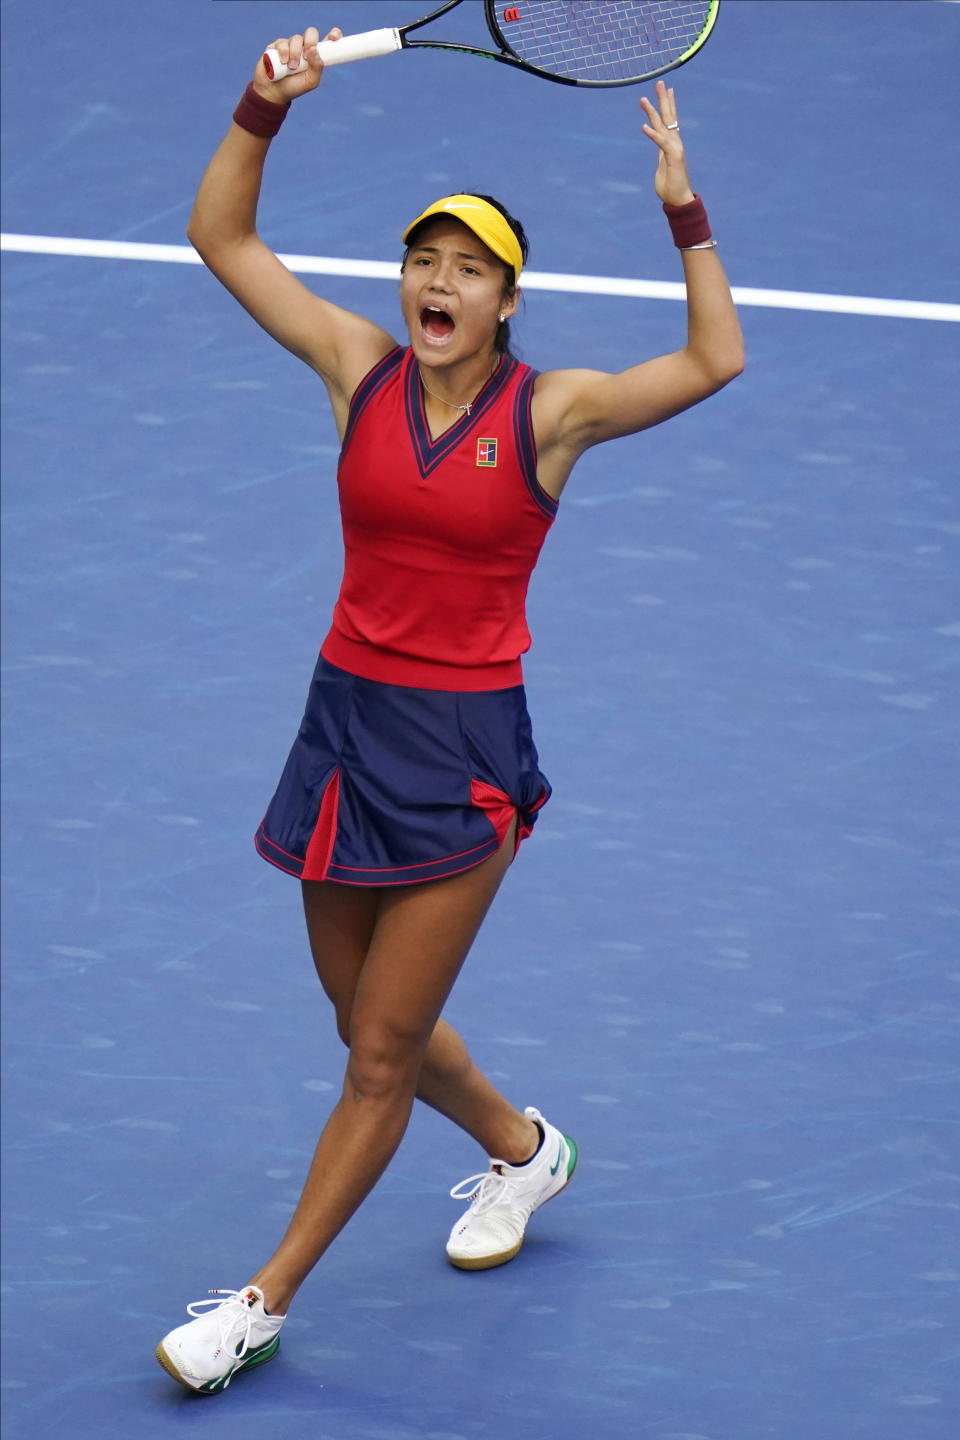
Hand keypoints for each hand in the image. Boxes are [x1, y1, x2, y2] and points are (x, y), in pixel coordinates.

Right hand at [252, 27, 339, 102]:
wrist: (275, 92)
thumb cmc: (295, 87)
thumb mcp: (311, 81)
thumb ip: (317, 67)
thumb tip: (314, 50)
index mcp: (316, 55)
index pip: (327, 40)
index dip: (334, 34)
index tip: (334, 38)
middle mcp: (304, 47)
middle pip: (311, 32)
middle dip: (310, 41)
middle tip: (307, 56)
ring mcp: (291, 45)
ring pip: (296, 39)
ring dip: (295, 54)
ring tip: (291, 68)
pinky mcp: (277, 45)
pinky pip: (282, 42)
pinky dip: (283, 53)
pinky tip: (282, 63)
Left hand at [640, 80, 695, 206]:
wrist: (678, 200)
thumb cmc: (670, 185)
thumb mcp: (663, 166)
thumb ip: (662, 155)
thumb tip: (660, 150)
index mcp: (671, 144)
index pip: (670, 120)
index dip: (668, 105)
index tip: (668, 89)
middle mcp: (674, 143)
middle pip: (668, 117)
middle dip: (663, 99)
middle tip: (660, 82)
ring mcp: (674, 149)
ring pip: (662, 126)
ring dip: (652, 112)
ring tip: (643, 99)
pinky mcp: (673, 158)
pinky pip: (661, 143)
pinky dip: (652, 134)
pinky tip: (644, 126)